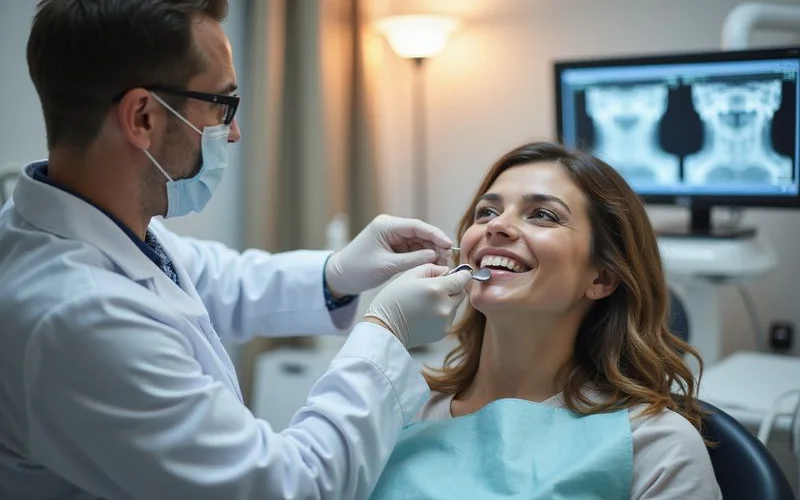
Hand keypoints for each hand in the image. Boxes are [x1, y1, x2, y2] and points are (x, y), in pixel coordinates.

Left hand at [325, 214, 452, 295]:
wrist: (341, 277)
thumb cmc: (358, 269)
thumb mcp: (387, 266)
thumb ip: (412, 260)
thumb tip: (435, 255)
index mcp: (386, 225)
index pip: (416, 226)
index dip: (435, 235)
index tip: (449, 244)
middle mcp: (391, 227)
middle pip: (420, 233)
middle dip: (435, 246)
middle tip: (448, 260)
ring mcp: (393, 237)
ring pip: (419, 242)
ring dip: (432, 252)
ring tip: (443, 265)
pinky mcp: (394, 247)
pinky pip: (414, 249)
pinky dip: (424, 257)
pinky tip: (433, 265)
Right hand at [363, 264, 471, 348]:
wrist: (385, 328)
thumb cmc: (393, 299)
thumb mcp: (409, 275)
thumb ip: (432, 268)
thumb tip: (446, 270)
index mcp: (437, 289)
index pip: (463, 279)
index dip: (462, 274)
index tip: (459, 273)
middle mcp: (445, 306)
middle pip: (461, 292)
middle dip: (453, 288)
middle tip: (436, 288)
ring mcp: (445, 321)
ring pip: (455, 305)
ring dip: (446, 301)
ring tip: (426, 303)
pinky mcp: (443, 332)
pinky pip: (449, 318)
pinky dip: (441, 314)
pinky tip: (425, 314)